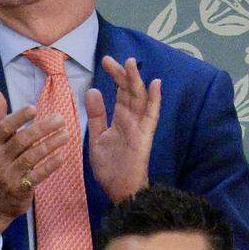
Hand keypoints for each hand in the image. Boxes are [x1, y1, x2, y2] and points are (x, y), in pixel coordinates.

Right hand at [0, 89, 67, 242]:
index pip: (4, 128)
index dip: (18, 118)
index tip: (34, 108)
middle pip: (21, 141)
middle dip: (41, 129)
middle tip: (60, 119)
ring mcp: (9, 175)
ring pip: (31, 157)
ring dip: (50, 145)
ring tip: (67, 134)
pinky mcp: (20, 189)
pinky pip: (36, 176)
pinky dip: (50, 165)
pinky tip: (62, 156)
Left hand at [87, 56, 160, 203]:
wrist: (119, 190)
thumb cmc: (110, 167)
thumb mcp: (97, 138)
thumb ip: (96, 116)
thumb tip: (92, 90)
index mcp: (121, 119)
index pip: (120, 93)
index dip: (116, 76)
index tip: (106, 60)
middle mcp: (132, 120)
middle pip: (130, 92)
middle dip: (122, 75)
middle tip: (110, 59)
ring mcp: (140, 127)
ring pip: (140, 100)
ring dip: (136, 81)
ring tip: (131, 63)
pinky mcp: (144, 137)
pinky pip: (151, 116)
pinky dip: (155, 100)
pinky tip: (155, 85)